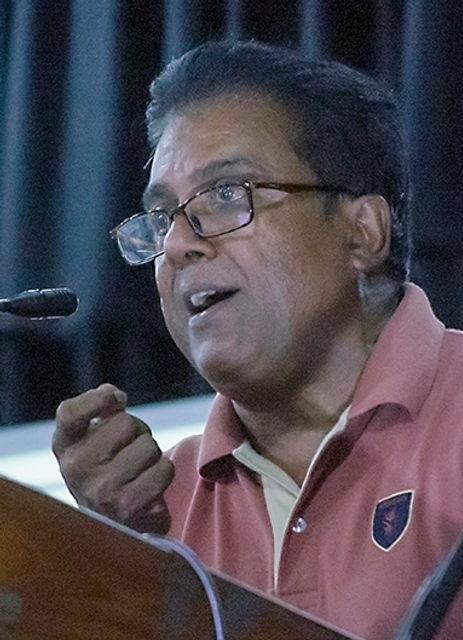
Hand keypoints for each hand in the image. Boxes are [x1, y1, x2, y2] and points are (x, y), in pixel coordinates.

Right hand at [53, 383, 173, 533]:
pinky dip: (163, 474)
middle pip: (125, 423)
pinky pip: (164, 469)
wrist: (111, 525)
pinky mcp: (129, 508)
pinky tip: (148, 487)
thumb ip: (102, 408)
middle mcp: (76, 469)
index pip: (71, 412)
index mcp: (64, 447)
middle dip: (137, 432)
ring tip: (137, 470)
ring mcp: (102, 490)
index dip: (98, 399)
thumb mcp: (92, 438)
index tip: (117, 399)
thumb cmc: (105, 469)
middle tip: (128, 451)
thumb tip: (116, 397)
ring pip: (149, 446)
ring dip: (152, 455)